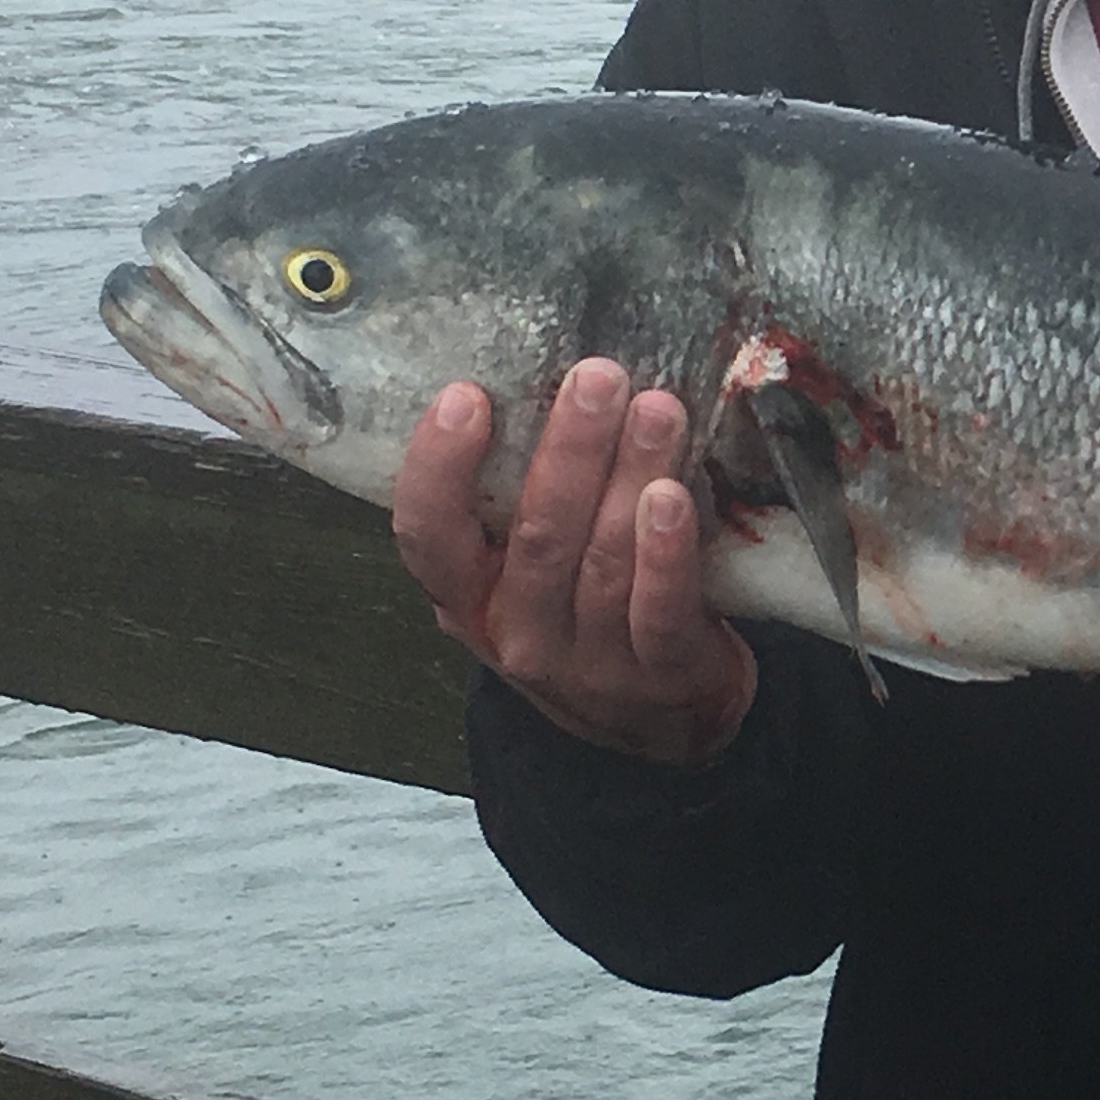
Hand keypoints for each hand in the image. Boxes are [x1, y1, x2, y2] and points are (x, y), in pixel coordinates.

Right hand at [392, 360, 757, 765]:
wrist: (654, 722)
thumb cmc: (580, 614)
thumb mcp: (520, 571)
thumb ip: (513, 500)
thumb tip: (534, 377)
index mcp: (467, 598)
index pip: (427, 537)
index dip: (438, 468)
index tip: (466, 395)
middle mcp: (518, 632)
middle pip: (536, 536)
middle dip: (569, 449)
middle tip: (598, 377)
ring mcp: (589, 661)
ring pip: (602, 561)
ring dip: (630, 477)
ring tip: (658, 410)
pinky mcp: (661, 675)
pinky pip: (658, 611)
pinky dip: (666, 553)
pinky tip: (673, 498)